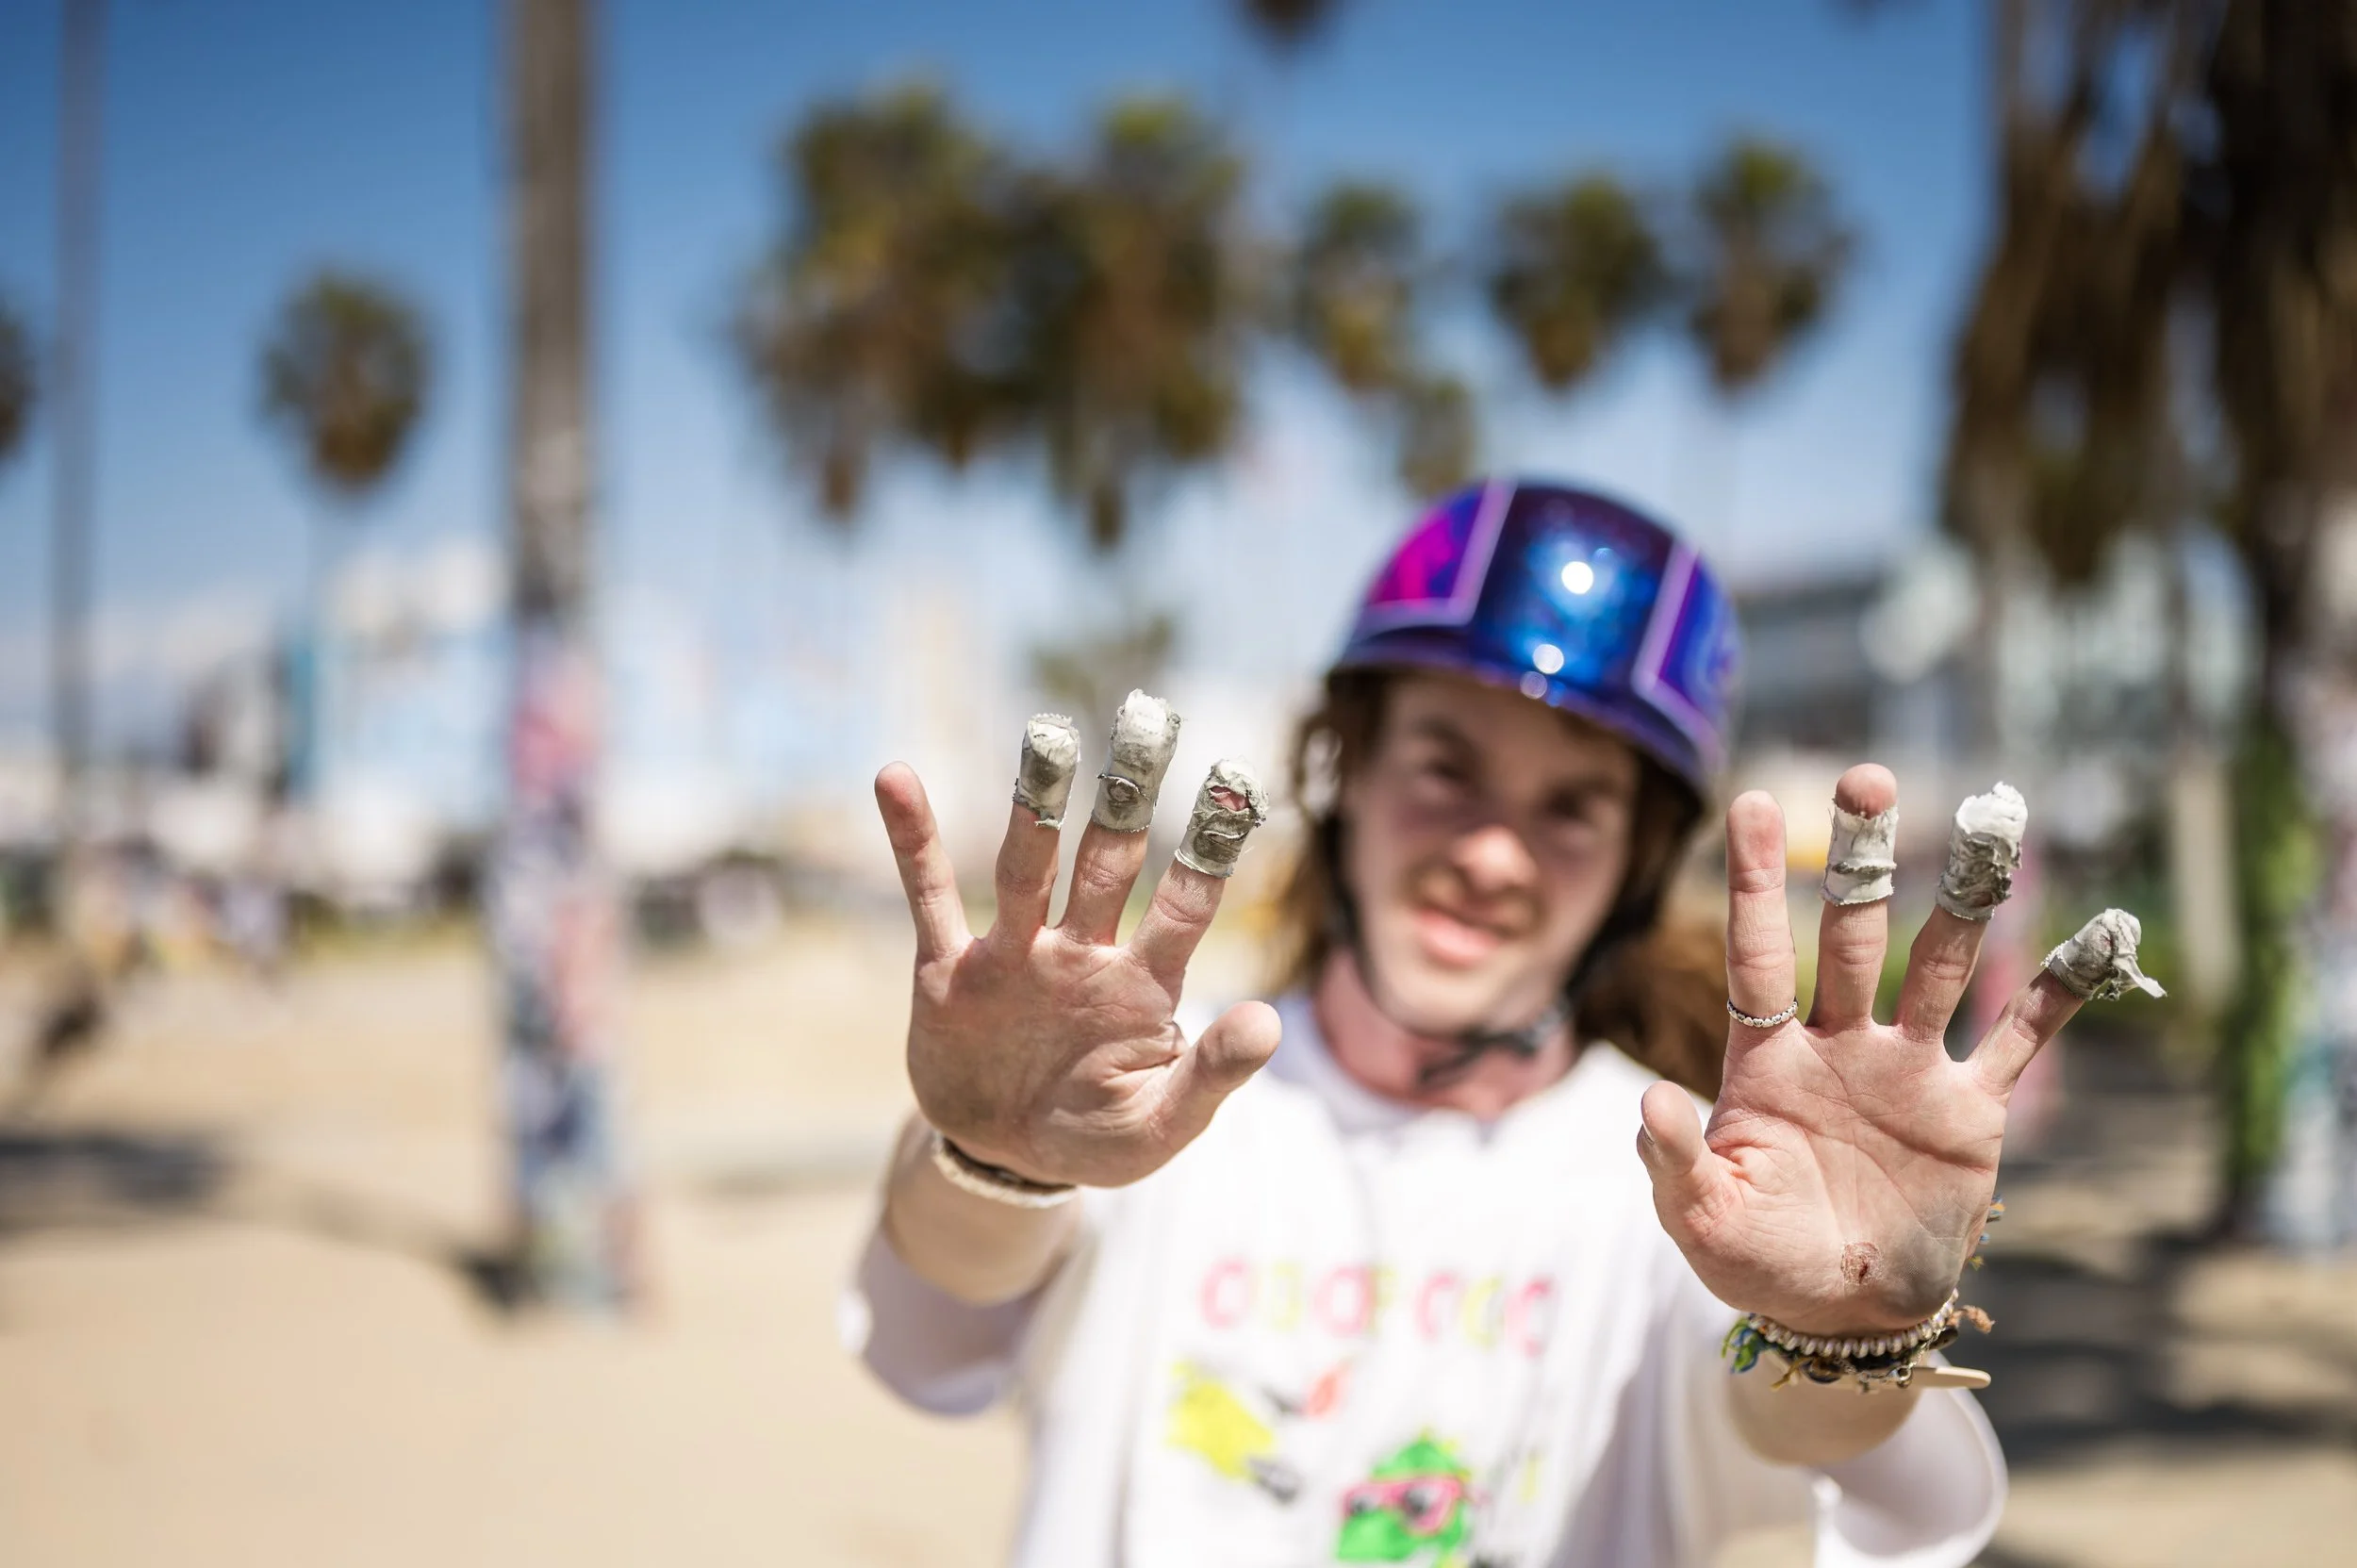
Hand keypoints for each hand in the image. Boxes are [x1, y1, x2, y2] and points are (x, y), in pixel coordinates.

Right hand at [873, 741, 1280, 1189]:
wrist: (1005, 1159)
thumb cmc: (1097, 1137)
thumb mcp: (1161, 1124)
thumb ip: (1211, 1075)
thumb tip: (1267, 1022)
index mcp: (1142, 985)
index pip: (1186, 904)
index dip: (1210, 845)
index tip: (1238, 779)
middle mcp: (1081, 951)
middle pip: (1110, 859)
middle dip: (1127, 793)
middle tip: (1148, 716)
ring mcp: (1015, 955)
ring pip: (1027, 866)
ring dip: (1036, 804)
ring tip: (1046, 735)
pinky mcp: (949, 971)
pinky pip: (928, 896)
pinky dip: (911, 840)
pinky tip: (896, 778)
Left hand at [1636, 765, 2081, 1335]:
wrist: (1840, 1312)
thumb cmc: (1755, 1257)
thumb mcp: (1699, 1216)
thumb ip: (1672, 1160)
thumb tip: (1651, 1099)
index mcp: (1766, 1059)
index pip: (1757, 956)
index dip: (1756, 885)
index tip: (1749, 803)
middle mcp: (1839, 1043)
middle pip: (1850, 935)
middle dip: (1860, 860)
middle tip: (1867, 777)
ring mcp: (1908, 1069)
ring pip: (1941, 965)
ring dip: (1964, 898)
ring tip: (1992, 821)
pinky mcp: (1970, 1110)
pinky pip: (2020, 1039)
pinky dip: (2061, 991)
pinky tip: (2104, 934)